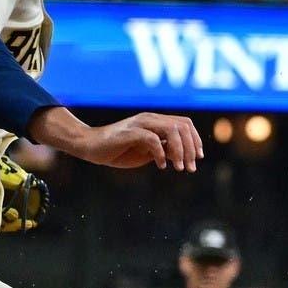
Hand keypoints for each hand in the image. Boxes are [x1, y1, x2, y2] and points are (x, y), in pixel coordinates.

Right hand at [29, 108, 202, 171]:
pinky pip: (153, 139)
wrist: (89, 146)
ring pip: (172, 130)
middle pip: (183, 126)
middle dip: (191, 148)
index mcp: (155, 121)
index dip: (195, 140)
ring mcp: (140, 124)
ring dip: (180, 150)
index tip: (197, 158)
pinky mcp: (130, 132)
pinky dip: (161, 153)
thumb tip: (180, 156)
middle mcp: (150, 119)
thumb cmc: (116, 150)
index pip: (184, 124)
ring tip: (179, 168)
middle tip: (190, 168)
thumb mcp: (144, 152)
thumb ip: (161, 150)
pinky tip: (161, 165)